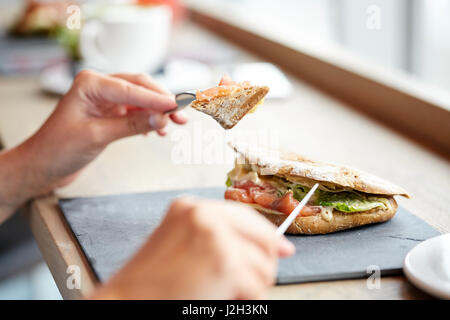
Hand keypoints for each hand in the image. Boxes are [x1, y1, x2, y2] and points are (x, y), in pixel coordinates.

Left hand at [14, 70, 186, 197]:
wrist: (43, 167)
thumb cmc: (58, 149)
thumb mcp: (97, 136)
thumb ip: (131, 125)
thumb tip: (161, 117)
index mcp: (90, 83)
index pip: (132, 88)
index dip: (158, 98)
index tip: (179, 106)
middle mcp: (99, 87)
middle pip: (140, 88)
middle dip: (162, 102)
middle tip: (182, 115)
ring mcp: (106, 100)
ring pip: (141, 100)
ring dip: (158, 111)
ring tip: (176, 124)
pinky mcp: (110, 114)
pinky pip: (136, 113)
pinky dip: (149, 120)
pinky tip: (158, 130)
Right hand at [92, 197, 294, 299]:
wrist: (127, 301)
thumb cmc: (152, 283)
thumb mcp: (183, 246)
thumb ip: (221, 239)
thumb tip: (275, 247)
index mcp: (190, 207)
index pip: (244, 217)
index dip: (266, 235)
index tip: (283, 248)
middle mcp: (203, 213)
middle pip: (262, 239)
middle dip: (262, 265)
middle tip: (243, 285)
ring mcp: (215, 234)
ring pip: (264, 266)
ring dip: (250, 287)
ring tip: (220, 293)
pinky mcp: (224, 260)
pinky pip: (257, 286)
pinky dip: (245, 301)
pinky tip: (219, 300)